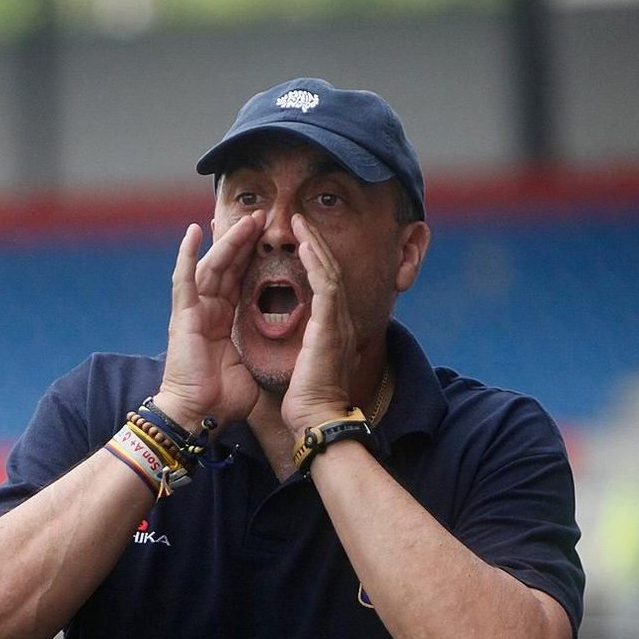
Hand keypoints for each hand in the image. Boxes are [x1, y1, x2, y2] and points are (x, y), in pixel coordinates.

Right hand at [154, 212, 263, 431]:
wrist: (200, 416)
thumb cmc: (223, 398)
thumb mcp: (252, 365)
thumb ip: (261, 348)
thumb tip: (285, 347)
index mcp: (224, 321)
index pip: (241, 280)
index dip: (253, 257)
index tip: (269, 237)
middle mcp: (208, 310)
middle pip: (228, 266)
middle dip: (245, 240)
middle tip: (262, 217)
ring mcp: (193, 311)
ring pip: (212, 265)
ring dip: (228, 241)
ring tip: (247, 219)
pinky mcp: (183, 315)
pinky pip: (184, 278)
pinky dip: (186, 253)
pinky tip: (193, 231)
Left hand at [282, 214, 359, 434]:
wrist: (316, 420)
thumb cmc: (308, 399)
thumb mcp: (306, 363)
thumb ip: (307, 344)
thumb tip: (300, 337)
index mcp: (332, 327)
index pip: (324, 283)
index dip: (312, 258)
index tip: (299, 239)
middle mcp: (339, 319)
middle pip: (329, 269)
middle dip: (314, 242)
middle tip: (299, 219)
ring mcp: (338, 322)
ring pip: (329, 270)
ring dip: (314, 243)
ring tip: (300, 221)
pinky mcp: (330, 327)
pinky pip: (326, 286)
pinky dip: (316, 263)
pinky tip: (305, 245)